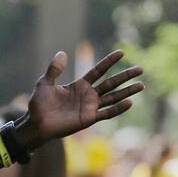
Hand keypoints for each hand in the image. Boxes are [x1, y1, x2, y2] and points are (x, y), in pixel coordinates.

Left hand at [22, 50, 143, 147]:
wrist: (36, 124)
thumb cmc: (39, 105)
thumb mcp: (44, 83)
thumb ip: (54, 69)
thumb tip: (62, 53)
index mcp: (79, 85)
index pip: (98, 71)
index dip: (109, 62)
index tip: (121, 52)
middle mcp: (88, 95)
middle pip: (111, 83)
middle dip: (125, 76)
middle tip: (141, 69)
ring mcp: (89, 107)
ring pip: (113, 97)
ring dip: (127, 92)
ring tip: (141, 85)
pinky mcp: (88, 119)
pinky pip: (106, 113)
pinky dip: (118, 109)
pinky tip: (129, 102)